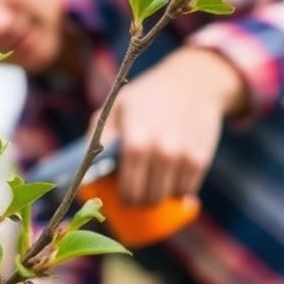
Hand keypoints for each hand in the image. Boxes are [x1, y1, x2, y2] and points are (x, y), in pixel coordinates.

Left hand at [95, 47, 245, 204]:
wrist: (193, 82)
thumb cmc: (144, 98)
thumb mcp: (115, 109)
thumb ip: (96, 140)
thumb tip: (82, 174)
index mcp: (136, 142)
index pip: (128, 191)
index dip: (123, 199)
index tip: (121, 197)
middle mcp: (162, 152)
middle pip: (147, 199)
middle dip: (139, 201)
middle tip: (135, 191)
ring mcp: (184, 157)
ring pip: (166, 198)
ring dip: (158, 195)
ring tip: (152, 179)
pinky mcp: (201, 160)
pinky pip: (186, 191)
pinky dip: (177, 189)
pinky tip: (170, 174)